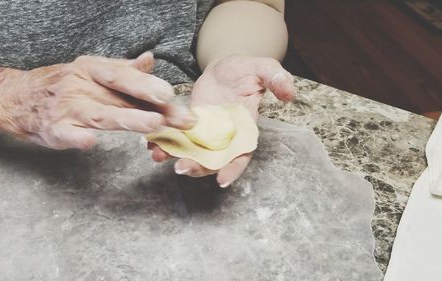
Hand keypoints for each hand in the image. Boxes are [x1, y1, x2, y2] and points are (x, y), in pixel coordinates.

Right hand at [0, 52, 194, 149]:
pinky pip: (67, 134)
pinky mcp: (54, 129)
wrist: (16, 97)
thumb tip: (150, 60)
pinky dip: (77, 138)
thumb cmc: (62, 85)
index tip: (170, 94)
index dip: (147, 84)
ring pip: (101, 115)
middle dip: (153, 108)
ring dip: (128, 120)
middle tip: (179, 117)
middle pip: (121, 98)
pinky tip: (90, 142)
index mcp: (91, 69)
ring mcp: (67, 109)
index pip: (124, 77)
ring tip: (153, 125)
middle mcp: (81, 86)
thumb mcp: (90, 70)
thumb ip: (122, 69)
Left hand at [149, 55, 295, 186]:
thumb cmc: (247, 69)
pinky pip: (178, 138)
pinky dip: (165, 142)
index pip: (242, 154)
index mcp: (245, 129)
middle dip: (198, 167)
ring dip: (176, 157)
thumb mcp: (265, 69)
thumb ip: (277, 79)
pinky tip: (151, 143)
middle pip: (213, 160)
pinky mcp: (189, 124)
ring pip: (192, 152)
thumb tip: (290, 94)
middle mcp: (225, 137)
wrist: (226, 67)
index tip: (222, 180)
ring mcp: (205, 133)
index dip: (234, 168)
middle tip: (181, 168)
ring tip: (159, 156)